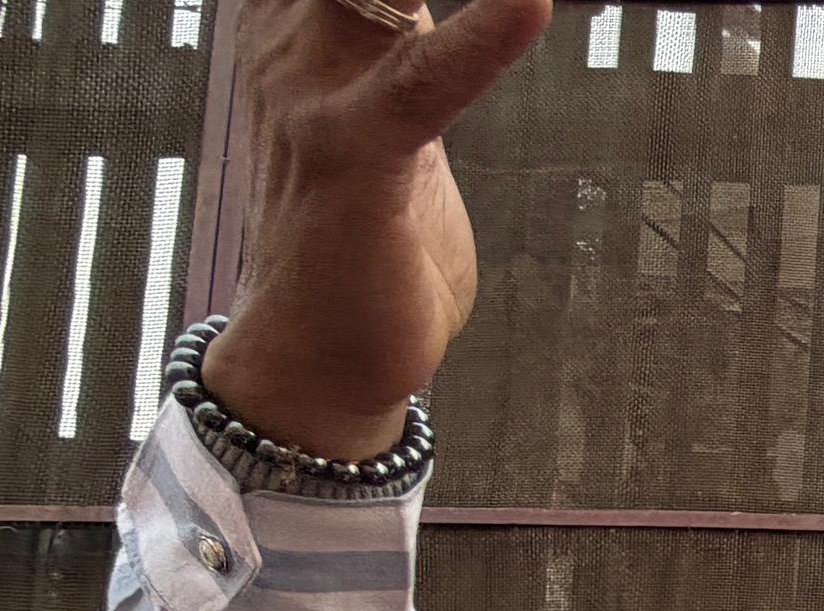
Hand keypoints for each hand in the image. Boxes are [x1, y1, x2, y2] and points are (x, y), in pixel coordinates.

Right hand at [201, 0, 553, 461]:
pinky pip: (423, 81)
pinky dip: (482, 39)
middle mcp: (294, 40)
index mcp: (301, 22)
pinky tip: (529, 2)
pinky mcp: (356, 160)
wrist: (320, 361)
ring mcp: (317, 96)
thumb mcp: (386, 111)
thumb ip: (409, 47)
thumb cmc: (365, 237)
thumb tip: (456, 8)